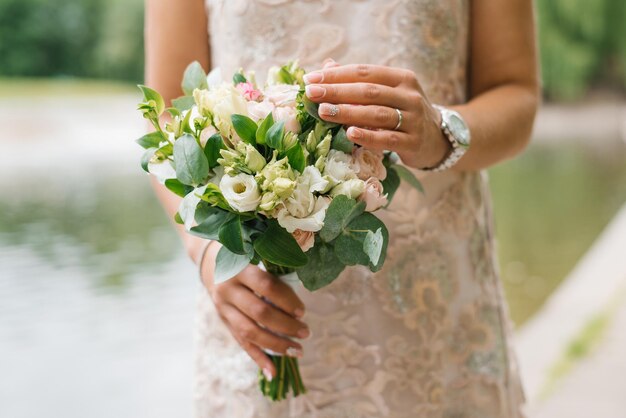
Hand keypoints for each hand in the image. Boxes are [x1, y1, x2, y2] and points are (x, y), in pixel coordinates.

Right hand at [199, 242, 309, 379]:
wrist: (210, 260)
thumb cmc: (243, 256)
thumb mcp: (255, 255)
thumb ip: (273, 273)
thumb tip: (300, 301)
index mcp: (239, 269)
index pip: (266, 286)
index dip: (286, 300)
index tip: (303, 311)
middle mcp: (228, 290)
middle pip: (259, 313)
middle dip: (285, 326)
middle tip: (306, 332)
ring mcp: (223, 308)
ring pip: (250, 332)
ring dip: (276, 345)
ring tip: (298, 351)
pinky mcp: (224, 321)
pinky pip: (241, 343)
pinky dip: (258, 358)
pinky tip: (273, 372)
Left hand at [303, 62, 450, 168]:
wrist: (437, 139)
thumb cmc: (402, 113)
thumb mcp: (387, 93)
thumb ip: (359, 81)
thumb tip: (327, 66)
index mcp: (401, 78)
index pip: (365, 72)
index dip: (337, 75)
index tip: (311, 79)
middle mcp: (410, 95)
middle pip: (369, 91)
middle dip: (337, 92)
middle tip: (312, 94)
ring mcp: (414, 119)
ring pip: (377, 114)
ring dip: (347, 112)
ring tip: (323, 112)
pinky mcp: (414, 142)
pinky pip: (388, 139)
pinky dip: (368, 136)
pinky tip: (350, 133)